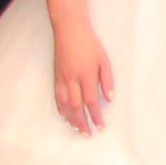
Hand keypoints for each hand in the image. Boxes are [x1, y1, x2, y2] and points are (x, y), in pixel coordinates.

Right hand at [49, 20, 115, 134]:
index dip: (96, 115)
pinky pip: (57, 96)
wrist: (69, 30)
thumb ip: (107, 80)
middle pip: (76, 106)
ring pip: (64, 103)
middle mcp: (72, 79)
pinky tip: (65, 115)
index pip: (91, 101)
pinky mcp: (55, 76)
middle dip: (82, 122)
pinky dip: (61, 108)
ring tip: (77, 129)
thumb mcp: (104, 60)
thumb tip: (110, 99)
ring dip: (71, 118)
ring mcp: (61, 78)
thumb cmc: (90, 43)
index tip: (101, 126)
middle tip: (87, 134)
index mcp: (86, 75)